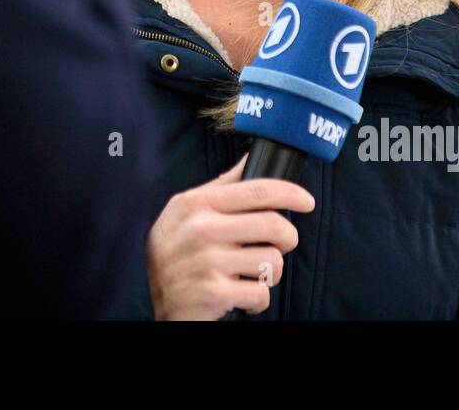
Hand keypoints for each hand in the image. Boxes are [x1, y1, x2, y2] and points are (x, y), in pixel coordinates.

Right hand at [146, 155, 315, 320]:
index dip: (290, 194)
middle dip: (287, 238)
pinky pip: (261, 294)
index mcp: (196, 204)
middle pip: (274, 225)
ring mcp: (207, 262)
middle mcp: (200, 229)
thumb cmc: (176, 251)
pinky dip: (257, 300)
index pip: (257, 190)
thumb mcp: (187, 211)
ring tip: (250, 274)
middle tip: (280, 245)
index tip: (307, 201)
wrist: (151, 300)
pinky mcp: (214, 293)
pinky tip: (240, 296)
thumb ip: (221, 187)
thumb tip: (252, 157)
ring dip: (270, 273)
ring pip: (272, 262)